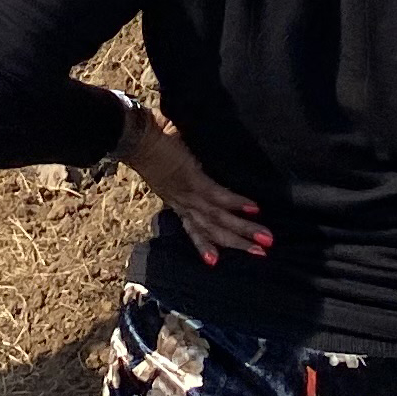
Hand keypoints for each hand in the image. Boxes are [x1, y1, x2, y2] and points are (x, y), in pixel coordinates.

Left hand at [114, 98, 271, 265]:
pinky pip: (218, 195)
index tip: (216, 262)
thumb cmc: (148, 140)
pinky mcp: (192, 178)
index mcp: (175, 198)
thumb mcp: (168, 160)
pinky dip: (236, 203)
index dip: (205, 245)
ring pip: (218, 218)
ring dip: (244, 231)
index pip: (192, 227)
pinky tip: (255, 209)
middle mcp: (181, 201)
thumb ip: (184, 164)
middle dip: (239, 244)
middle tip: (262, 255)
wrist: (130, 133)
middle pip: (211, 230)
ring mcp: (187, 192)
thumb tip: (196, 155)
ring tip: (266, 241)